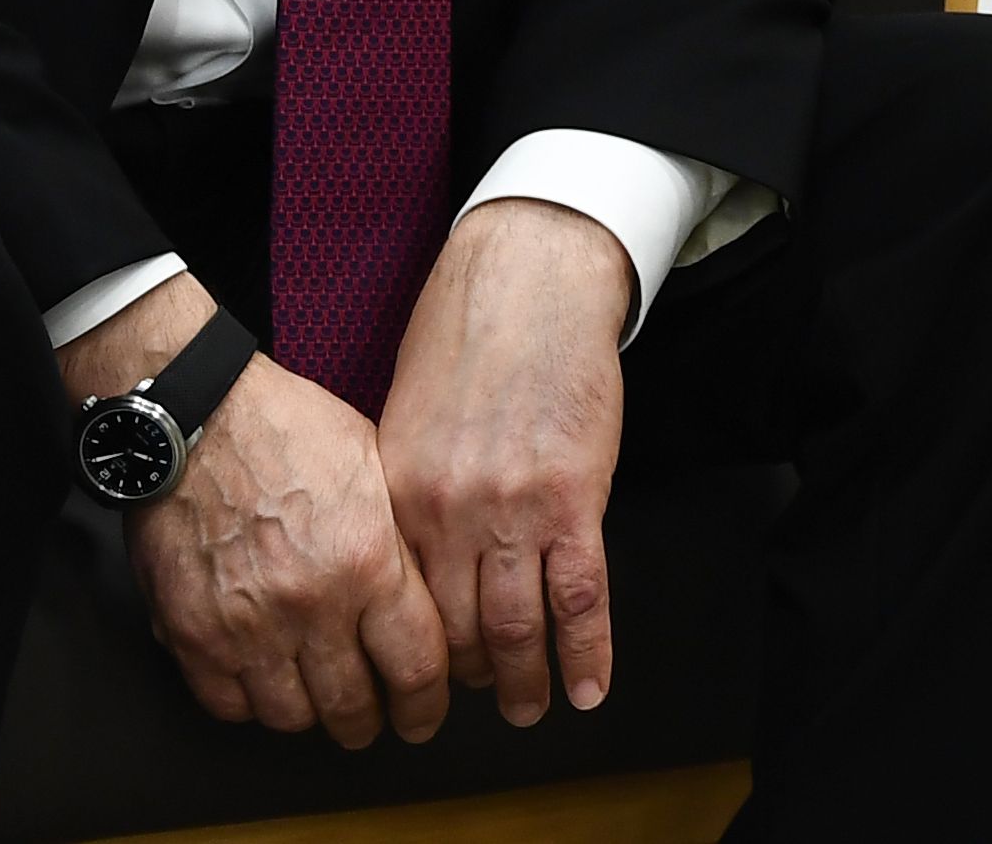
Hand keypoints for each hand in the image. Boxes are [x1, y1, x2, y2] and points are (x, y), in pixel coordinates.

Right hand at [108, 304, 452, 746]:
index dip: (427, 705)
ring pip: (291, 716)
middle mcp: (311, 605)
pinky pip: (227, 704)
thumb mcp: (377, 467)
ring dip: (312, 716)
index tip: (426, 714)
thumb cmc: (289, 428)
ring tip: (321, 702)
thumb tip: (427, 597)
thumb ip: (400, 542)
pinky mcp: (192, 634)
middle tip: (376, 721)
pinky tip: (265, 684)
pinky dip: (250, 704)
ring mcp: (246, 626)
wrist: (198, 417)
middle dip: (372, 723)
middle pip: (353, 706)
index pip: (417, 669)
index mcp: (369, 563)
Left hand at [377, 202, 635, 724]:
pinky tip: (590, 687)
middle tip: (481, 702)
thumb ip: (408, 492)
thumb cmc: (468, 336)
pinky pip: (581, 597)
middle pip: (458, 630)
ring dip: (525, 682)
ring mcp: (514, 512)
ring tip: (529, 709)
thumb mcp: (408, 420)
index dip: (422, 653)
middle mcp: (450, 516)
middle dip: (469, 679)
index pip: (407, 606)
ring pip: (518, 628)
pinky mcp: (575, 498)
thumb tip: (414, 555)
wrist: (530, 281)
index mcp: (402, 497)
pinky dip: (587, 653)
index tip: (432, 675)